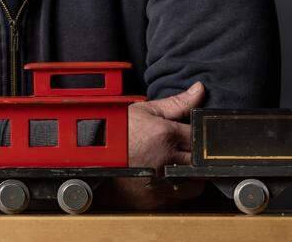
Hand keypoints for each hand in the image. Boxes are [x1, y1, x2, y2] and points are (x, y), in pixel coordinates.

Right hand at [107, 81, 206, 209]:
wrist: (89, 157)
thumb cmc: (115, 132)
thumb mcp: (144, 111)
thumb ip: (177, 103)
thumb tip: (200, 89)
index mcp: (166, 135)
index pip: (202, 137)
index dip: (202, 137)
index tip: (193, 136)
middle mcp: (166, 160)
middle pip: (202, 163)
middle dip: (197, 157)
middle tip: (184, 151)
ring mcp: (160, 183)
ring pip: (194, 185)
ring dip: (191, 177)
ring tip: (175, 167)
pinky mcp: (155, 201)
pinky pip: (178, 199)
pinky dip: (176, 191)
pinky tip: (163, 180)